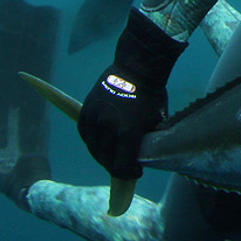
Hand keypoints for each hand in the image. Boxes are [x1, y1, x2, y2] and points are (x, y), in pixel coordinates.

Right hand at [77, 8, 184, 177]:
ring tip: (113, 154)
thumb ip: (145, 142)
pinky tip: (101, 142)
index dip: (129, 173)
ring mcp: (94, 119)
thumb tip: (140, 158)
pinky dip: (92, 141)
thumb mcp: (155, 122)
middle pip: (105, 159)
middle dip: (116, 165)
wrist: (136, 67)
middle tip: (124, 165)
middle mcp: (107, 128)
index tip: (135, 172)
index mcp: (127, 133)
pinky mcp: (86, 110)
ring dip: (103, 154)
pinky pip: (85, 134)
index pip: (121, 166)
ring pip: (93, 148)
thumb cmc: (151, 95)